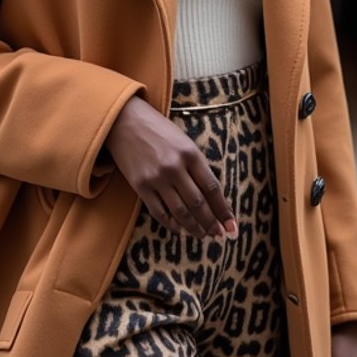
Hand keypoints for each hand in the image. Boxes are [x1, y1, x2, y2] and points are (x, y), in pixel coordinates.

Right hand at [104, 96, 238, 241]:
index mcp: (190, 153)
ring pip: (180, 212)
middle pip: (198, 204)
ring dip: (194, 228)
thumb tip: (212, 196)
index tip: (232, 225)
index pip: (212, 188)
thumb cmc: (159, 130)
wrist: (125, 121)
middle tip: (219, 236)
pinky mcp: (140, 186)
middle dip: (211, 223)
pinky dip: (171, 224)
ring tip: (203, 236)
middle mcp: (175, 167)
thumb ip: (197, 166)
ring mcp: (156, 178)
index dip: (224, 210)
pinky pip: (159, 212)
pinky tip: (180, 229)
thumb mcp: (184, 141)